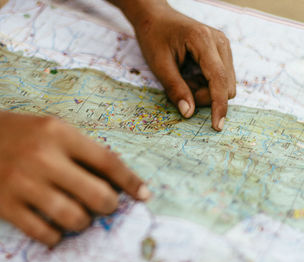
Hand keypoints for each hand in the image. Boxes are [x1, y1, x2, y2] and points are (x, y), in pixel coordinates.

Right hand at [0, 103, 149, 246]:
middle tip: (106, 206)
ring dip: (84, 223)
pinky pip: (43, 233)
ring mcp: (23, 183)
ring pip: (74, 218)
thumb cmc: (9, 130)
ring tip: (80, 217)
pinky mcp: (4, 205)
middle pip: (97, 195)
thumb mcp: (47, 126)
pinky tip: (55, 228)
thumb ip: (78, 149)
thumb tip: (112, 177)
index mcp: (58, 132)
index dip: (130, 181)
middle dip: (109, 206)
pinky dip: (56, 236)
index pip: (107, 161)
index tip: (145, 195)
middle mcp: (43, 157)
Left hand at [119, 0, 235, 130]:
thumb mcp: (159, 65)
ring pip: (225, 84)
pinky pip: (220, 78)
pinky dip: (205, 85)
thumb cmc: (154, 37)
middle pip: (226, 85)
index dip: (219, 105)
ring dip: (205, 91)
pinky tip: (189, 77)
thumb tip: (189, 113)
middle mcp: (220, 42)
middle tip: (181, 90)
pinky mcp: (220, 52)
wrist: (155, 17)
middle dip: (205, 97)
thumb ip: (175, 89)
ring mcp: (223, 46)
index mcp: (204, 41)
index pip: (219, 80)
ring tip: (183, 80)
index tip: (216, 126)